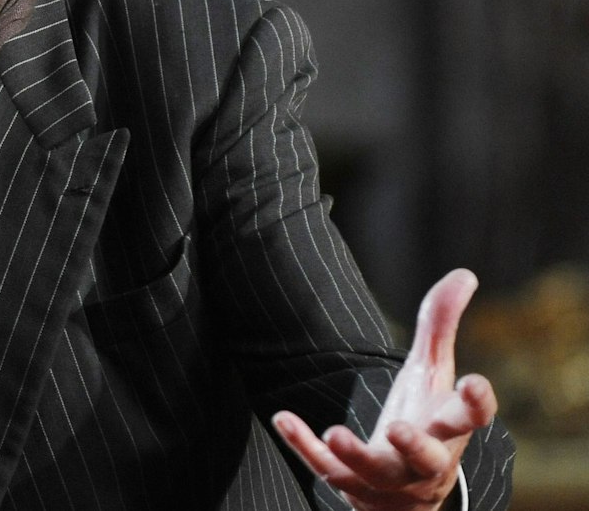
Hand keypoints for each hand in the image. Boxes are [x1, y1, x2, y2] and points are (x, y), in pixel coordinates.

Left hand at [272, 269, 498, 510]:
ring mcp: (389, 476)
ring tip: (335, 433)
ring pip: (375, 471)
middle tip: (398, 427)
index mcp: (447, 426)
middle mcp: (424, 457)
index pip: (470, 417)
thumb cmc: (424, 419)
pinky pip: (327, 469)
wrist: (407, 491)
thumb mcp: (430, 371)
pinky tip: (283, 419)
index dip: (477, 402)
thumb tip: (463, 273)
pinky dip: (304, 447)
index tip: (475, 382)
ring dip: (355, 455)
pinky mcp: (353, 484)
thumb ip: (440, 325)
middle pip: (427, 457)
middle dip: (414, 445)